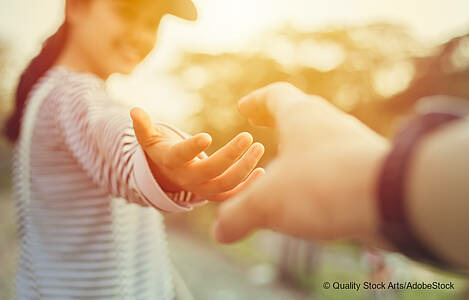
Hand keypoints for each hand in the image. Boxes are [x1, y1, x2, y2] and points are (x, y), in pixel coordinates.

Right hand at [130, 107, 264, 202]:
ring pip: (225, 185)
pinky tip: (263, 171)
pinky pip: (232, 195)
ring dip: (245, 168)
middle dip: (230, 155)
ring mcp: (202, 189)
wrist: (166, 176)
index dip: (192, 148)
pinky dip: (248, 186)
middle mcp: (187, 178)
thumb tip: (134, 110)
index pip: (181, 155)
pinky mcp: (214, 194)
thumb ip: (143, 127)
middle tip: (248, 137)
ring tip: (258, 147)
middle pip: (210, 172)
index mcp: (172, 161)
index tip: (207, 136)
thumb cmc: (161, 150)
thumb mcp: (150, 139)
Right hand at [213, 83, 389, 245]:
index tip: (243, 109)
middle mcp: (329, 121)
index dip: (256, 101)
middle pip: (300, 112)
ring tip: (287, 166)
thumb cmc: (321, 185)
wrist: (392, 198)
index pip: (274, 95)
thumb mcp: (266, 203)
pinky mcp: (369, 165)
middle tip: (263, 128)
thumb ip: (238, 216)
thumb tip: (220, 232)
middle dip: (278, 121)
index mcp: (300, 116)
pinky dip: (321, 170)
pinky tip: (315, 192)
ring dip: (302, 148)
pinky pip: (338, 161)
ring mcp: (352, 142)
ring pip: (322, 137)